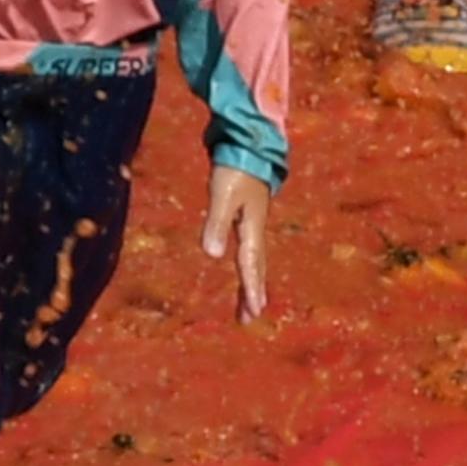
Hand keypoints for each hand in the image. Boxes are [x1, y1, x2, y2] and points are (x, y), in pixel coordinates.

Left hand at [203, 166, 271, 322]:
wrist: (248, 148)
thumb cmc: (234, 171)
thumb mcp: (222, 197)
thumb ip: (216, 224)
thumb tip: (211, 255)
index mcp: (252, 228)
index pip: (250, 264)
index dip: (251, 288)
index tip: (254, 311)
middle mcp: (255, 230)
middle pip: (255, 267)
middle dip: (253, 292)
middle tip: (250, 318)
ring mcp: (253, 224)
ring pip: (255, 260)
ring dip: (252, 282)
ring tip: (249, 305)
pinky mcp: (247, 218)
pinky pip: (250, 250)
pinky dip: (249, 265)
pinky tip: (246, 270)